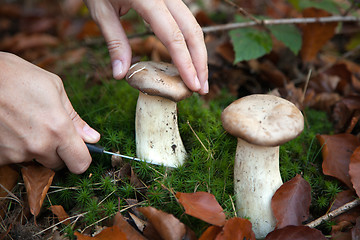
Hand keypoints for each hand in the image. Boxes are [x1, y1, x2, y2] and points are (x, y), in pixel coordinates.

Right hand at [0, 52, 99, 173]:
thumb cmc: (17, 76)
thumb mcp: (54, 88)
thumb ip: (75, 118)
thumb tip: (93, 138)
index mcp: (59, 129)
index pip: (80, 164)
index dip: (81, 158)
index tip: (78, 151)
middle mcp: (39, 146)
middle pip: (58, 164)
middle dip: (57, 151)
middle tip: (46, 129)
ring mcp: (16, 153)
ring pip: (35, 160)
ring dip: (34, 148)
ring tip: (23, 122)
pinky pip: (14, 158)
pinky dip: (14, 147)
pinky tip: (10, 127)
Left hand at [84, 0, 207, 94]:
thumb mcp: (101, 11)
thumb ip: (115, 42)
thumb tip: (120, 75)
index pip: (174, 36)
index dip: (186, 63)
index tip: (192, 86)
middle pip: (193, 31)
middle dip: (200, 62)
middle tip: (202, 90)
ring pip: (194, 26)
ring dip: (199, 54)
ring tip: (199, 80)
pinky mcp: (171, 0)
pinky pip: (186, 22)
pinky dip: (191, 44)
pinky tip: (190, 60)